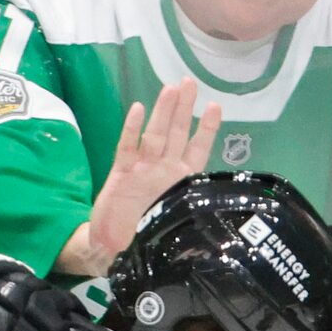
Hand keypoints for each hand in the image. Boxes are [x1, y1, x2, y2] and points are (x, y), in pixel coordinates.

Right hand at [64, 79, 220, 276]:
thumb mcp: (176, 224)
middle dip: (183, 108)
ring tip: (171, 89)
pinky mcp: (120, 173)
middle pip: (175, 134)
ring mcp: (142, 169)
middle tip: (189, 83)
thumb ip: (190, 209)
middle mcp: (163, 169)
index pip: (197, 150)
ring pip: (155, 135)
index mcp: (180, 181)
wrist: (110, 247)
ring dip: (163, 113)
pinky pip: (127, 148)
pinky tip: (138, 110)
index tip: (215, 106)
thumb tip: (221, 212)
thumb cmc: (143, 236)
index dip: (206, 129)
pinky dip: (132, 129)